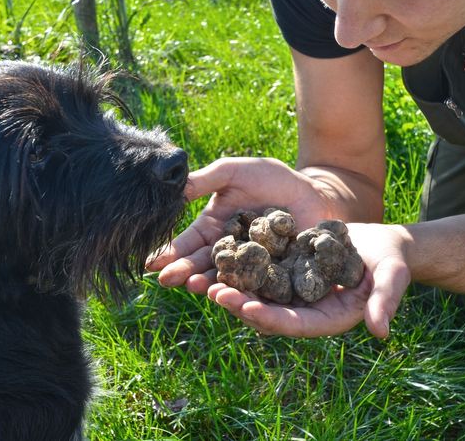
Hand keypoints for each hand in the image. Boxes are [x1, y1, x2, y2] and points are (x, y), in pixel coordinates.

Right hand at [146, 157, 346, 293]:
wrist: (312, 192)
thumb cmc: (271, 178)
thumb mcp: (234, 172)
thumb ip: (205, 179)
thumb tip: (174, 186)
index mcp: (213, 229)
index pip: (187, 243)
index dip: (170, 252)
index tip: (152, 264)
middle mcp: (227, 251)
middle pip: (202, 264)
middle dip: (184, 272)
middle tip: (167, 280)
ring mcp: (250, 266)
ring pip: (226, 278)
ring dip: (208, 283)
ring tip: (194, 286)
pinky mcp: (274, 276)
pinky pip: (257, 284)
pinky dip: (244, 290)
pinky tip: (232, 293)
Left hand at [207, 222, 411, 338]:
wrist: (382, 244)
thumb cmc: (392, 261)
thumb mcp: (392, 277)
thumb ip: (385, 301)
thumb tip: (381, 330)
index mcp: (327, 318)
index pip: (293, 323)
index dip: (269, 317)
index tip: (245, 308)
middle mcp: (305, 308)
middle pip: (267, 312)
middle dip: (240, 304)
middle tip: (212, 292)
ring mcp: (293, 290)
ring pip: (257, 293)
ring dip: (232, 287)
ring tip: (204, 277)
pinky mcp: (286, 270)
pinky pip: (260, 270)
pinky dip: (240, 265)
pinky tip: (217, 254)